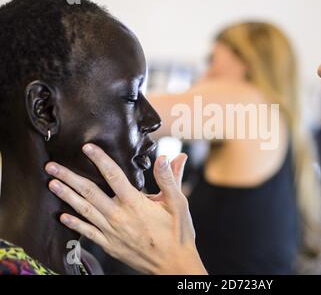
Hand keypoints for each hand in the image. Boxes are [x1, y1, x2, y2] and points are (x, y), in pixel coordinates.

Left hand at [44, 143, 206, 274]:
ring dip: (66, 196)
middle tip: (51, 166)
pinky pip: (87, 232)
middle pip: (89, 192)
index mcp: (135, 203)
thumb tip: (166, 157)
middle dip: (69, 177)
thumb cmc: (177, 233)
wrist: (173, 264)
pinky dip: (74, 224)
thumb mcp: (178, 203)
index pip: (113, 175)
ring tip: (51, 184)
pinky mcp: (109, 245)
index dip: (99, 159)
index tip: (87, 148)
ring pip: (84, 210)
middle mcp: (119, 216)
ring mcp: (111, 232)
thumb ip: (169, 179)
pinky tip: (62, 216)